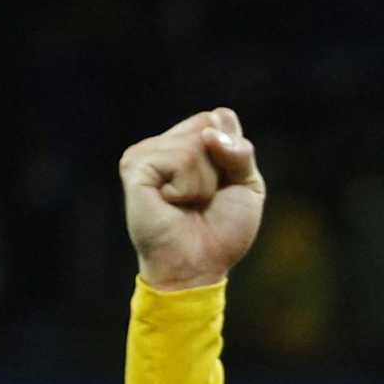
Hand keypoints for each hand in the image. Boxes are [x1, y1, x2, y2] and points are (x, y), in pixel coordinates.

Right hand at [119, 107, 265, 290]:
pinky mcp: (135, 164)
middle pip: (208, 125)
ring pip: (196, 143)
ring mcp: (147, 152)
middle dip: (221, 167)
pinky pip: (180, 159)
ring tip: (188, 202)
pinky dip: (188, 187)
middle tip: (205, 197)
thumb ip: (240, 151)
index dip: (234, 153)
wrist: (199, 265)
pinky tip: (172, 202)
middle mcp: (165, 143)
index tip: (224, 185)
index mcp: (188, 142)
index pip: (220, 118)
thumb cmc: (222, 230)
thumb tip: (210, 130)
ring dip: (204, 181)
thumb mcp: (248, 186)